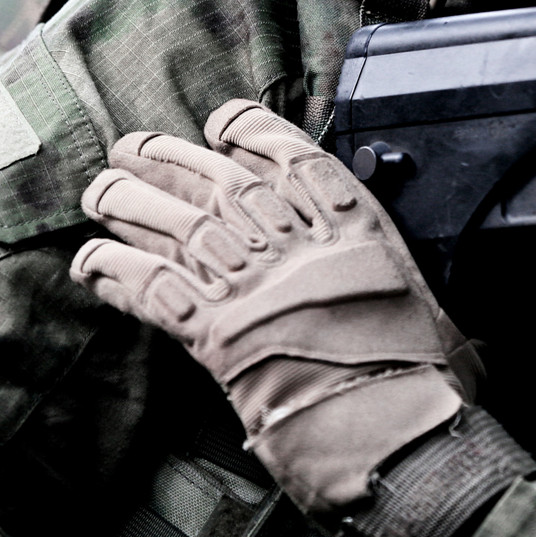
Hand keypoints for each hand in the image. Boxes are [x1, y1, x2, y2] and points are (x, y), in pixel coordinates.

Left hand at [70, 99, 475, 512]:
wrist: (388, 411)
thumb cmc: (419, 359)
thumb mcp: (424, 293)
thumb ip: (403, 279)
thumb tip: (444, 312)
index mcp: (340, 210)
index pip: (276, 143)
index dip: (239, 129)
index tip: (218, 125)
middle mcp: (283, 229)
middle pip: (205, 172)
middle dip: (162, 156)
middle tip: (131, 149)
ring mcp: (241, 272)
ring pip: (164, 216)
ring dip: (123, 200)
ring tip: (100, 193)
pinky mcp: (204, 324)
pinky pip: (142, 283)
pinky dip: (110, 270)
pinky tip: (91, 263)